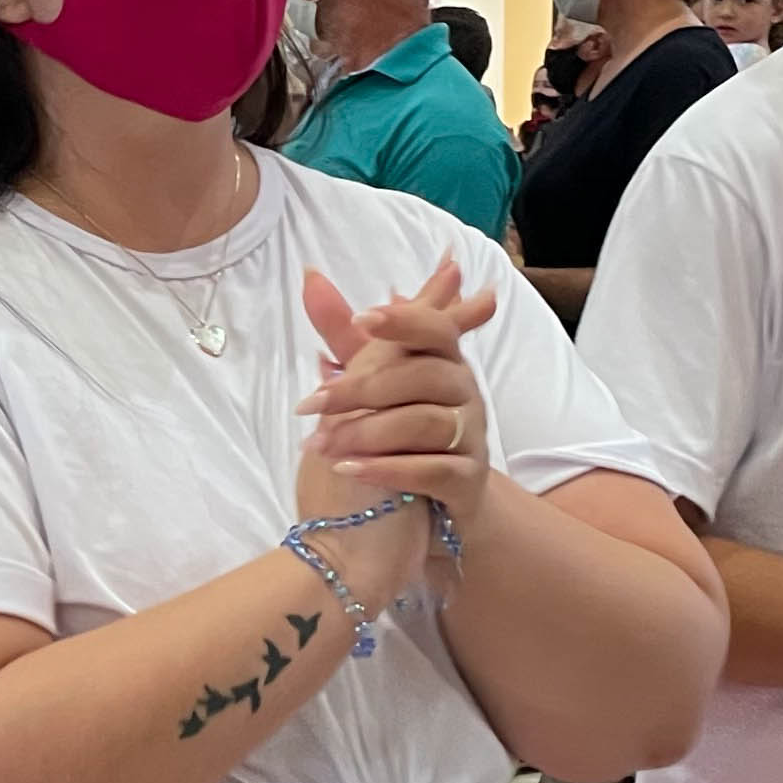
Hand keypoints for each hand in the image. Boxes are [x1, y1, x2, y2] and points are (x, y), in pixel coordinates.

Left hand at [291, 262, 486, 606]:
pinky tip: (348, 470)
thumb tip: (310, 276)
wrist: (431, 507)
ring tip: (320, 445)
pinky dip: (388, 470)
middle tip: (310, 405)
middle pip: (421, 376)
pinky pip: (433, 470)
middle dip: (360, 389)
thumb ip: (344, 331)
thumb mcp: (371, 377)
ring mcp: (472, 436)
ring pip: (425, 423)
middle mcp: (466, 392)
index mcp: (444, 359)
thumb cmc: (399, 429)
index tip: (364, 318)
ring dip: (366, 433)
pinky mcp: (468, 481)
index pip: (435, 328)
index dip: (403, 320)